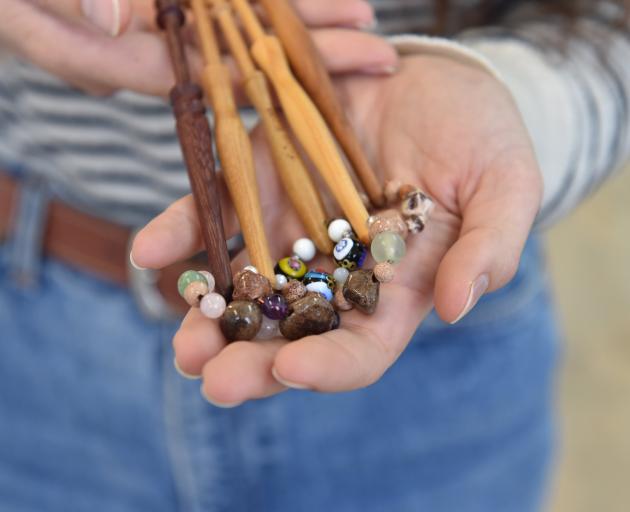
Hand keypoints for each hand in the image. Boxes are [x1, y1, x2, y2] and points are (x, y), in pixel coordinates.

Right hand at [2, 0, 395, 94]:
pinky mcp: (176, 2)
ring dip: (303, 25)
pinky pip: (227, 1)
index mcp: (101, 52)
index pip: (197, 77)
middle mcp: (139, 43)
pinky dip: (269, 1)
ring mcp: (158, 18)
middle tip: (378, 57)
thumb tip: (114, 18)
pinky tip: (322, 1)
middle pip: (236, 61)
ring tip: (369, 22)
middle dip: (308, 59)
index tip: (324, 80)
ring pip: (240, 26)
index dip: (264, 81)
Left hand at [132, 54, 541, 405]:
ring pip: (245, 284)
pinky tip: (148, 253)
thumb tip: (457, 306)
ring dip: (209, 315)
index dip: (330, 365)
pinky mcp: (263, 183)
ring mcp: (294, 229)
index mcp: (395, 289)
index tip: (294, 370)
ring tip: (183, 340)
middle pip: (292, 331)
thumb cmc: (482, 139)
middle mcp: (336, 271)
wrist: (439, 83)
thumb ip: (490, 248)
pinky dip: (182, 231)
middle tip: (212, 378)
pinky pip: (217, 212)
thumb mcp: (506, 187)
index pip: (362, 347)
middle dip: (253, 359)